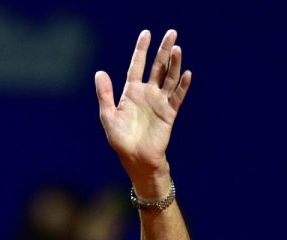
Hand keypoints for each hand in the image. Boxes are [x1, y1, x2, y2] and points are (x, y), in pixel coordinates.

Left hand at [95, 30, 190, 198]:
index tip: (146, 33)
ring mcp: (159, 102)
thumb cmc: (120, 140)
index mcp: (131, 92)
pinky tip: (186, 73)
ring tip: (177, 49)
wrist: (136, 159)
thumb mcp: (108, 116)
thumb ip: (105, 94)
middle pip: (157, 67)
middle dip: (163, 50)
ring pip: (169, 78)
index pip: (136, 65)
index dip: (141, 50)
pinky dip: (183, 85)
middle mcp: (147, 94)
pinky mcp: (169, 113)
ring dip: (174, 64)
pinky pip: (177, 97)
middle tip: (171, 33)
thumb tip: (99, 72)